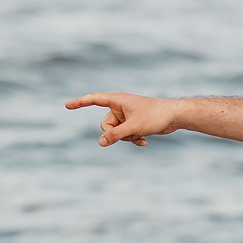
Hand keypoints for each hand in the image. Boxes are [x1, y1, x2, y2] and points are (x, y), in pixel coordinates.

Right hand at [65, 92, 182, 146]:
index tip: (67, 106)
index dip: (80, 102)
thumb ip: (116, 135)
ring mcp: (127, 115)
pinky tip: (144, 142)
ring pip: (116, 131)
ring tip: (140, 134)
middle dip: (115, 133)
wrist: (175, 116)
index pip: (94, 99)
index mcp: (118, 100)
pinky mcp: (134, 122)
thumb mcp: (133, 127)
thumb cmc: (155, 116)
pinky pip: (125, 134)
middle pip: (105, 124)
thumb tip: (100, 142)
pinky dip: (133, 138)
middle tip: (129, 133)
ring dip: (126, 137)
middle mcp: (120, 106)